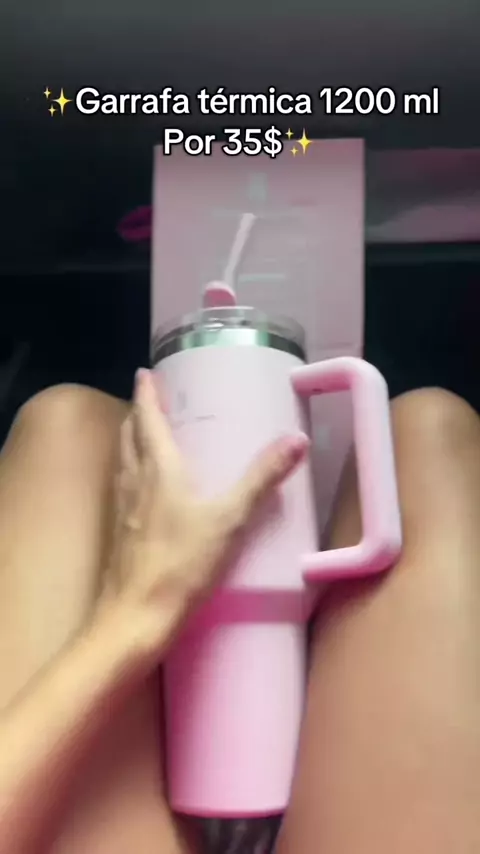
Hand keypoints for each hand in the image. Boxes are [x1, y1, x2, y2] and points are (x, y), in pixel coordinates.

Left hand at [101, 368, 308, 648]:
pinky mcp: (119, 535)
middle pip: (129, 437)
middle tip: (149, 401)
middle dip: (137, 415)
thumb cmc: (181, 565)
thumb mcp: (230, 520)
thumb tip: (296, 440)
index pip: (148, 419)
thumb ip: (261, 480)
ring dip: (131, 442)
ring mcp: (122, 510)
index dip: (147, 394)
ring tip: (144, 436)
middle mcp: (134, 482)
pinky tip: (144, 491)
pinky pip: (123, 488)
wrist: (135, 619)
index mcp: (158, 470)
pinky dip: (131, 472)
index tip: (145, 372)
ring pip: (123, 462)